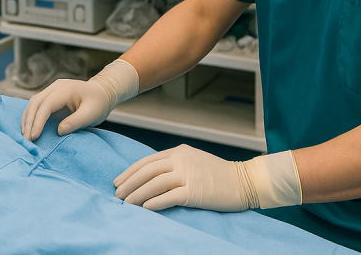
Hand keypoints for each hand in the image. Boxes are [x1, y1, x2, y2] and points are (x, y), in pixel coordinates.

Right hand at [21, 79, 111, 140]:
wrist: (103, 91)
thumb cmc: (99, 103)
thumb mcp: (92, 114)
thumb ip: (76, 122)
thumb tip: (59, 131)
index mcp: (65, 90)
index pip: (46, 105)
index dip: (38, 121)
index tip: (34, 136)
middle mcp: (55, 87)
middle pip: (35, 102)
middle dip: (29, 121)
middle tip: (26, 139)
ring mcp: (52, 89)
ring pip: (33, 102)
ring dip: (27, 118)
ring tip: (25, 135)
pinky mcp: (51, 95)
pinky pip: (37, 104)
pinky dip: (31, 115)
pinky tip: (29, 127)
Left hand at [114, 145, 257, 211]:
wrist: (244, 181)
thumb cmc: (219, 174)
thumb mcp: (194, 161)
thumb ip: (175, 164)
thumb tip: (152, 176)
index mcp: (178, 152)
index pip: (147, 161)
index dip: (130, 172)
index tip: (118, 181)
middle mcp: (181, 160)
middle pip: (147, 171)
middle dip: (129, 183)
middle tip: (116, 194)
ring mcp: (188, 175)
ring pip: (154, 183)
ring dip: (137, 194)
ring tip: (126, 203)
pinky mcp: (194, 191)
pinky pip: (168, 197)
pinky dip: (154, 202)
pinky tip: (144, 208)